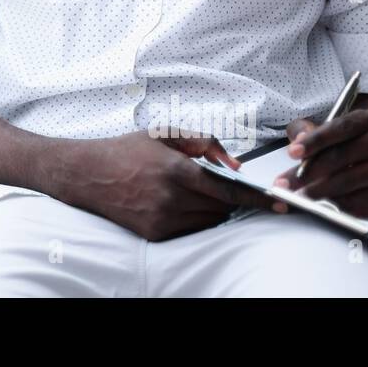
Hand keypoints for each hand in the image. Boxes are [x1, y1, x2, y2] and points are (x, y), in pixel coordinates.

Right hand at [59, 131, 276, 240]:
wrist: (89, 174)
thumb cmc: (127, 150)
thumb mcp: (165, 133)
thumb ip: (205, 142)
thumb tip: (235, 164)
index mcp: (176, 169)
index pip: (228, 190)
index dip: (257, 198)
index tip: (278, 204)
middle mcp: (171, 197)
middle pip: (221, 207)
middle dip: (226, 198)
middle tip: (214, 185)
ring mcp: (163, 218)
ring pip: (209, 220)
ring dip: (211, 208)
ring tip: (189, 191)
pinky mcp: (156, 233)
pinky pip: (191, 230)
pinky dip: (194, 218)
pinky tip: (176, 203)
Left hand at [273, 112, 367, 218]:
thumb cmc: (347, 142)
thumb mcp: (328, 128)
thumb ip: (307, 130)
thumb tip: (299, 139)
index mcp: (367, 119)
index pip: (339, 128)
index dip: (314, 141)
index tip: (292, 152)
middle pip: (341, 157)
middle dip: (308, 172)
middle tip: (285, 183)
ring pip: (348, 181)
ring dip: (318, 191)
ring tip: (298, 196)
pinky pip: (359, 201)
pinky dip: (336, 203)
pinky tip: (321, 203)